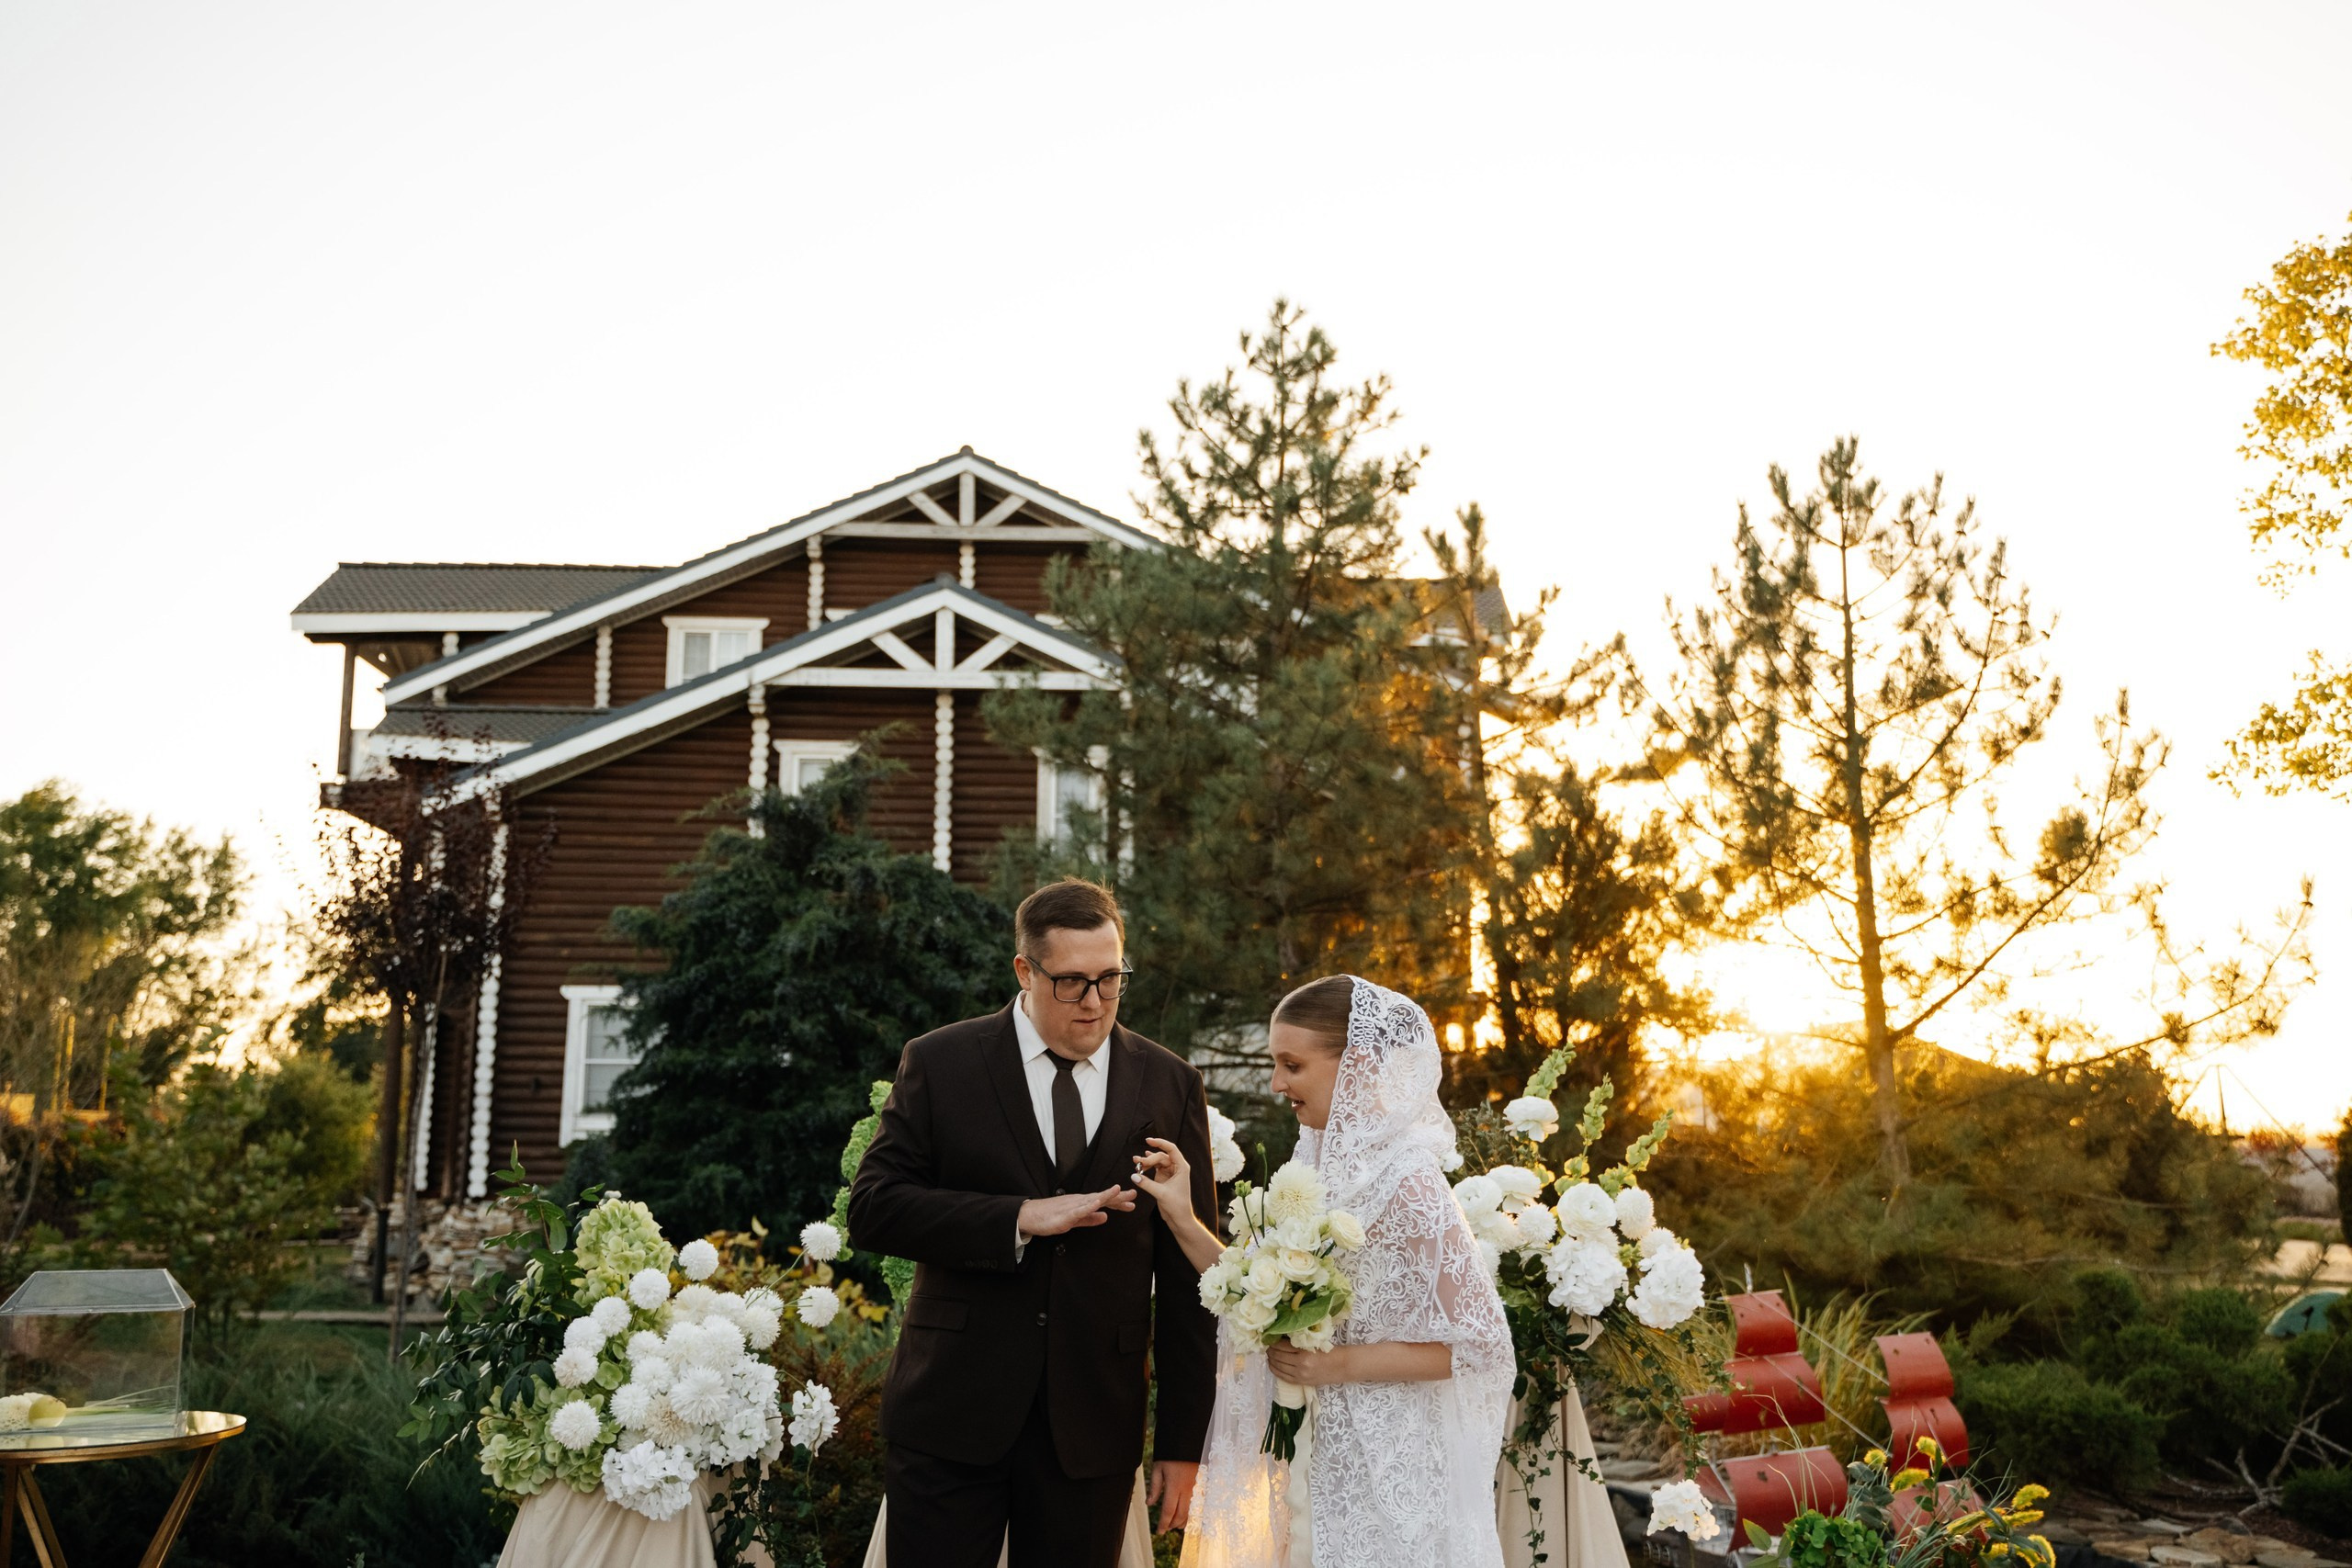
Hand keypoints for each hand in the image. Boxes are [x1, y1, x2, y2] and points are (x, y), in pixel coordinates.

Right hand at [1016, 1185, 1135, 1237]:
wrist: (1029, 1216)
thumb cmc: (1050, 1217)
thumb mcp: (1075, 1220)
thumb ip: (1090, 1219)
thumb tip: (1105, 1217)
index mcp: (1083, 1204)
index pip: (1104, 1202)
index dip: (1118, 1202)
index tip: (1132, 1203)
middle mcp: (1080, 1201)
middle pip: (1102, 1198)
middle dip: (1118, 1196)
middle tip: (1134, 1193)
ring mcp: (1072, 1206)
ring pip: (1092, 1200)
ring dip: (1106, 1195)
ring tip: (1119, 1191)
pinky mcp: (1065, 1214)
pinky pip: (1079, 1209)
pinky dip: (1089, 1205)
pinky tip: (1098, 1203)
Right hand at [1129, 1137, 1193, 1221]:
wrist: (1179, 1217)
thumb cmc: (1176, 1205)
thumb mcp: (1161, 1193)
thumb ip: (1146, 1183)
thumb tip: (1134, 1175)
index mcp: (1181, 1167)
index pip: (1171, 1149)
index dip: (1160, 1142)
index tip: (1148, 1140)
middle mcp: (1177, 1168)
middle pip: (1161, 1156)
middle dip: (1149, 1159)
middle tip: (1138, 1164)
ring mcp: (1170, 1173)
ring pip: (1157, 1162)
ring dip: (1146, 1162)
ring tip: (1136, 1162)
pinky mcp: (1163, 1178)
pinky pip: (1154, 1168)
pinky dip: (1147, 1167)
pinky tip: (1141, 1165)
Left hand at [1148, 1459, 1199, 1531]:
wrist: (1188, 1441)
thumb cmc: (1170, 1453)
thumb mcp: (1158, 1468)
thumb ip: (1154, 1487)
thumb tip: (1149, 1504)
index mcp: (1175, 1485)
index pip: (1169, 1510)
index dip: (1163, 1523)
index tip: (1159, 1531)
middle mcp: (1187, 1489)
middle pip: (1181, 1514)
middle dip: (1172, 1524)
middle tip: (1165, 1528)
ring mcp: (1195, 1487)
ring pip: (1191, 1511)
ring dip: (1182, 1521)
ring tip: (1174, 1524)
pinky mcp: (1201, 1485)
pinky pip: (1197, 1504)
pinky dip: (1191, 1513)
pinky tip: (1186, 1515)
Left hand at [1266, 1345, 1349, 1386]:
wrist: (1342, 1366)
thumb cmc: (1330, 1351)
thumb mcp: (1314, 1342)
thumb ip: (1299, 1341)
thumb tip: (1281, 1336)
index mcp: (1305, 1351)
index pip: (1282, 1345)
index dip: (1273, 1342)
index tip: (1270, 1337)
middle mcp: (1301, 1364)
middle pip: (1278, 1356)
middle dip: (1270, 1350)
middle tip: (1267, 1345)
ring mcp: (1300, 1375)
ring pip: (1278, 1366)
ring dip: (1271, 1359)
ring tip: (1269, 1353)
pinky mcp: (1301, 1382)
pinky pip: (1282, 1376)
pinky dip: (1274, 1370)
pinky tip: (1272, 1364)